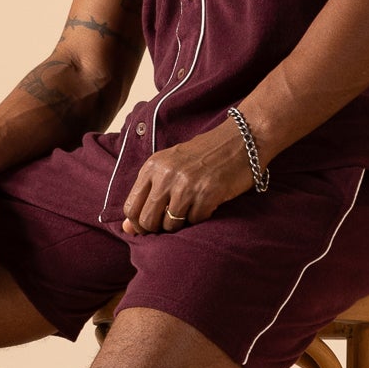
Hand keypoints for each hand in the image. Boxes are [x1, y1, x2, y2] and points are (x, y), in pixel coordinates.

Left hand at [121, 117, 256, 233]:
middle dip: (158, 228)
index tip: (150, 225)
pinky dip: (200, 218)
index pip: (131, 208)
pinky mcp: (207, 194)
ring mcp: (186, 185)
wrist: (241, 139)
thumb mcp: (170, 165)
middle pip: (147, 220)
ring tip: (192, 209)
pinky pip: (195, 221)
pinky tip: (208, 203)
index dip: (138, 223)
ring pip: (170, 225)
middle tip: (172, 222)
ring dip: (181, 224)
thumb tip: (127, 228)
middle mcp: (166, 175)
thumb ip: (148, 193)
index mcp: (152, 166)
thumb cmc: (205, 155)